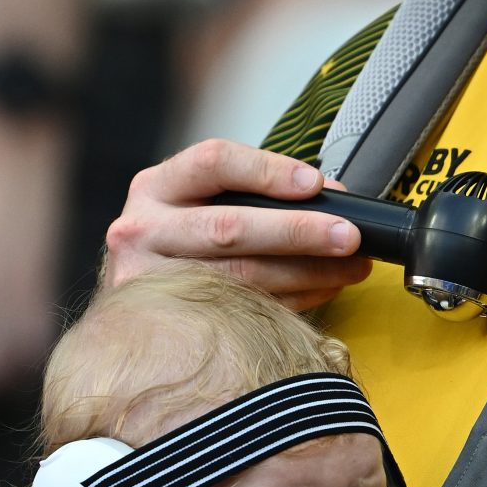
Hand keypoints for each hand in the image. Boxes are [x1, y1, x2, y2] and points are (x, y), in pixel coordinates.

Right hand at [103, 138, 373, 308]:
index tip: (315, 183)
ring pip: (241, 277)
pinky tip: (322, 290)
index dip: (268, 171)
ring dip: (308, 273)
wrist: (136, 294)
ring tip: (350, 268)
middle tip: (349, 236)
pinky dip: (291, 301)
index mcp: (155, 188)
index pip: (213, 163)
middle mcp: (142, 231)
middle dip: (299, 232)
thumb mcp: (198, 201)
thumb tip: (330, 195)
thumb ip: (252, 192)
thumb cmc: (181, 240)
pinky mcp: (168, 323)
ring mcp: (149, 282)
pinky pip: (243, 312)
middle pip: (230, 228)